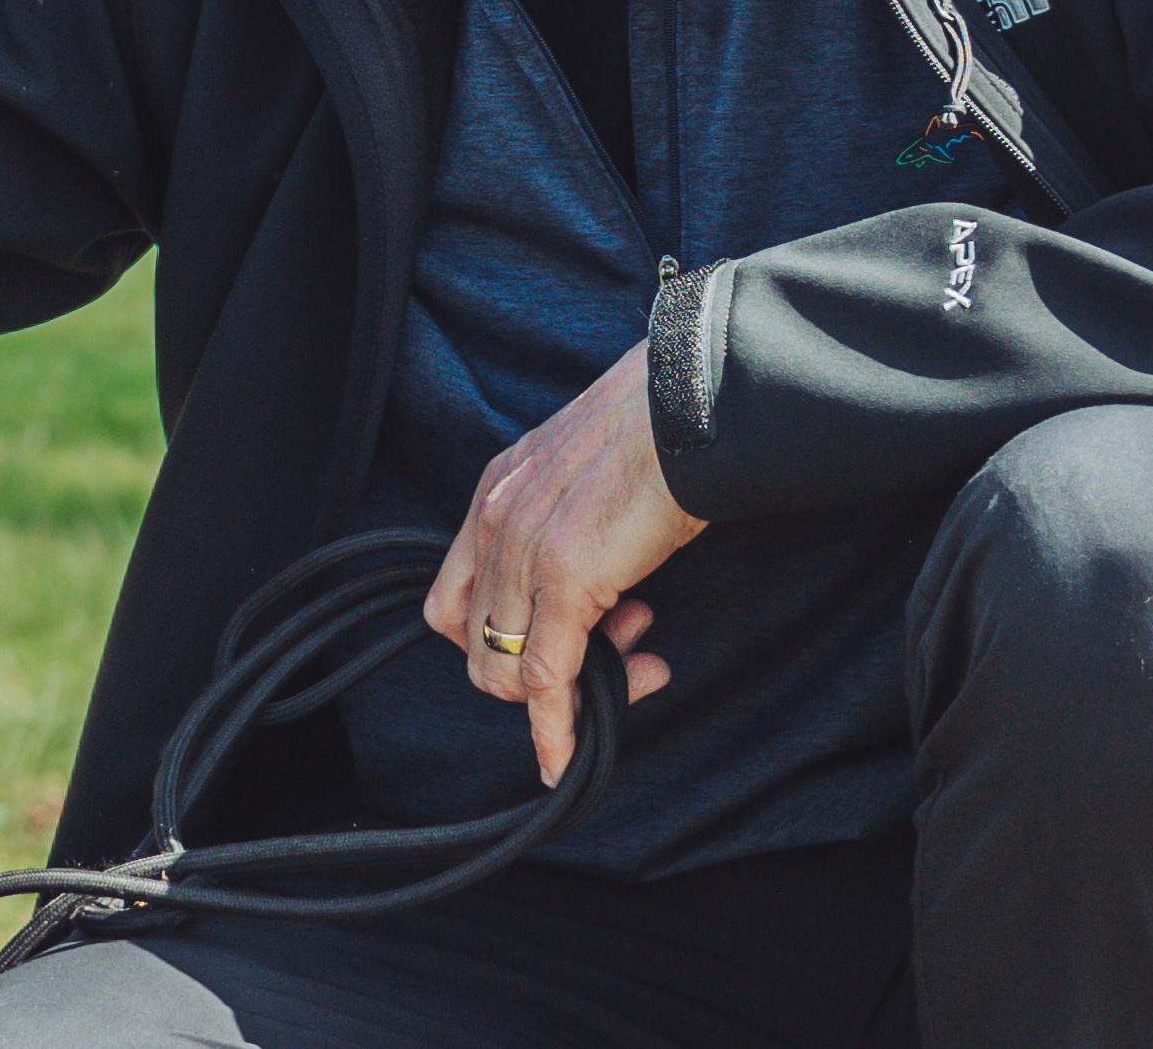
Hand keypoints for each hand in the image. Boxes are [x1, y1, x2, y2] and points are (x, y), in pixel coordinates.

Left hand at [422, 340, 703, 787]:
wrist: (696, 400)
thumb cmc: (663, 426)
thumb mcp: (586, 469)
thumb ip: (567, 521)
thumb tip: (594, 581)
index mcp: (495, 488)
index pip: (457, 597)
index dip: (497, 639)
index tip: (558, 645)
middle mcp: (494, 519)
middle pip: (474, 641)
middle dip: (534, 671)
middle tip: (617, 654)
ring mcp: (524, 551)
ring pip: (504, 669)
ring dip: (562, 698)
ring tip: (639, 664)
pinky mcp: (566, 579)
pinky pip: (544, 680)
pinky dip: (554, 728)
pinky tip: (567, 753)